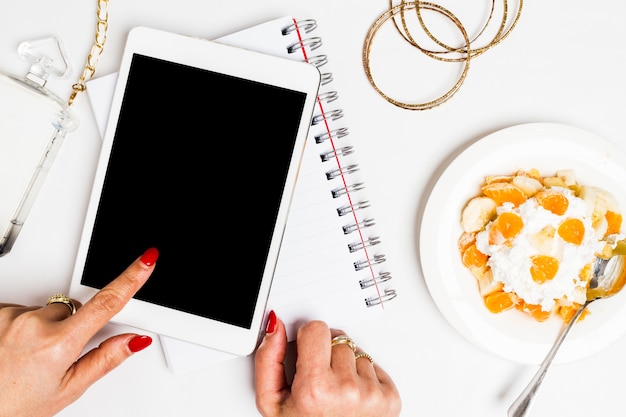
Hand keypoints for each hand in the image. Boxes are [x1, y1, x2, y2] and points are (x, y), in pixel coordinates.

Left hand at [0, 247, 158, 416]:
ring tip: (29, 354)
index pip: (106, 304)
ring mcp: (10, 316)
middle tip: (54, 355)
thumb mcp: (68, 389)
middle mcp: (33, 325)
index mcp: (58, 345)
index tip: (147, 260)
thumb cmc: (15, 406)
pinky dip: (21, 324)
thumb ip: (105, 359)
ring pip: (47, 309)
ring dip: (44, 326)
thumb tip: (134, 340)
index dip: (131, 278)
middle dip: (72, 326)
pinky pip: (21, 310)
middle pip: (73, 308)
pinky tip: (12, 345)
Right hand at [255, 311, 401, 416]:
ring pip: (356, 351)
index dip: (308, 341)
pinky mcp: (390, 398)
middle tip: (319, 379)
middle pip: (337, 337)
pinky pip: (374, 367)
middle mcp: (346, 389)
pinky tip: (351, 396)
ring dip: (345, 365)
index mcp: (316, 387)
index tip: (306, 356)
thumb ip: (268, 361)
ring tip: (335, 391)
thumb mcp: (272, 404)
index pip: (316, 329)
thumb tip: (276, 328)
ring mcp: (371, 394)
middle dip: (326, 353)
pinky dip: (363, 378)